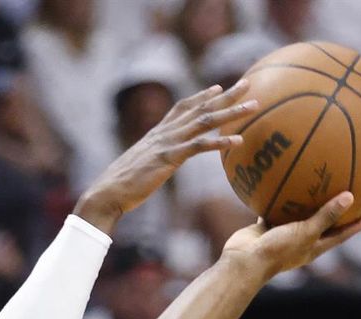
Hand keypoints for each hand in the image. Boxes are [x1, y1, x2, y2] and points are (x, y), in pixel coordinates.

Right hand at [75, 81, 257, 234]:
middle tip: (248, 84)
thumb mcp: (142, 167)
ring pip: (204, 121)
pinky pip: (198, 147)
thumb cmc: (123, 185)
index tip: (219, 87)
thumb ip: (155, 160)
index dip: (201, 96)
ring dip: (231, 112)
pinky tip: (238, 141)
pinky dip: (219, 142)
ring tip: (253, 106)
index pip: (183, 107)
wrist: (107, 192)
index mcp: (158, 133)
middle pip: (200, 108)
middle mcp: (164, 133)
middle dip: (226, 95)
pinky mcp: (168, 158)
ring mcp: (167, 143)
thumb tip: (161, 164)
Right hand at [221, 191, 360, 279]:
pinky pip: (275, 208)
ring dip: (307, 202)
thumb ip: (326, 215)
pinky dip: (279, 197)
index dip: (358, 225)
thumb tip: (350, 196)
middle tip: (350, 193)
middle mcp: (301, 241)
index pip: (342, 235)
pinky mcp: (267, 227)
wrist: (244, 261)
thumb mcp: (306, 232)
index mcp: (314, 247)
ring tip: (317, 182)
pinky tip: (281, 179)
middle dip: (336, 212)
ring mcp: (283, 234)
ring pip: (299, 215)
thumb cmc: (278, 251)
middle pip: (323, 224)